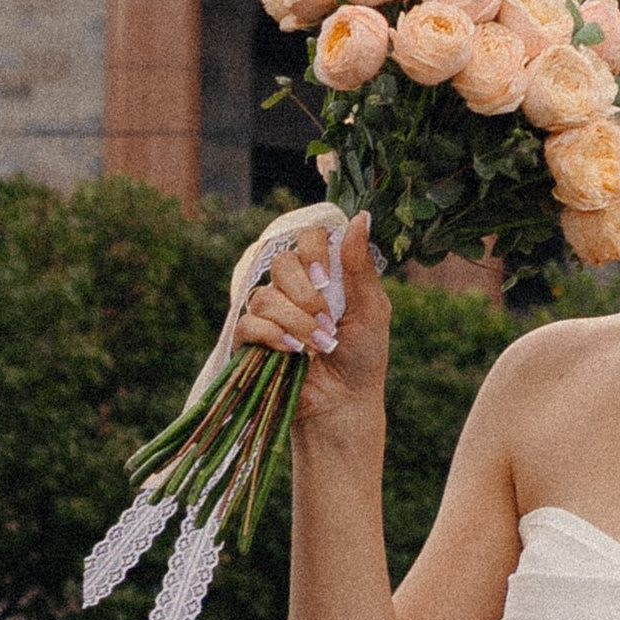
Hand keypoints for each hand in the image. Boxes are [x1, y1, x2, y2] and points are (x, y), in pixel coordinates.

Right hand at [239, 212, 392, 428]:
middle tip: (327, 320)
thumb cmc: (363, 356)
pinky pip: (248, 324)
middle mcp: (292, 288)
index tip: (326, 278)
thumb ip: (360, 266)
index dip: (313, 251)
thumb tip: (361, 216)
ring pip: (265, 296)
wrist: (344, 403)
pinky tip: (292, 352)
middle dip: (306, 294)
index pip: (306, 237)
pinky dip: (272, 335)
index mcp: (322, 275)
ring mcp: (269, 314)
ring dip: (296, 321)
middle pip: (282, 263)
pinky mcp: (251, 342)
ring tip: (319, 346)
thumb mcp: (371, 309)